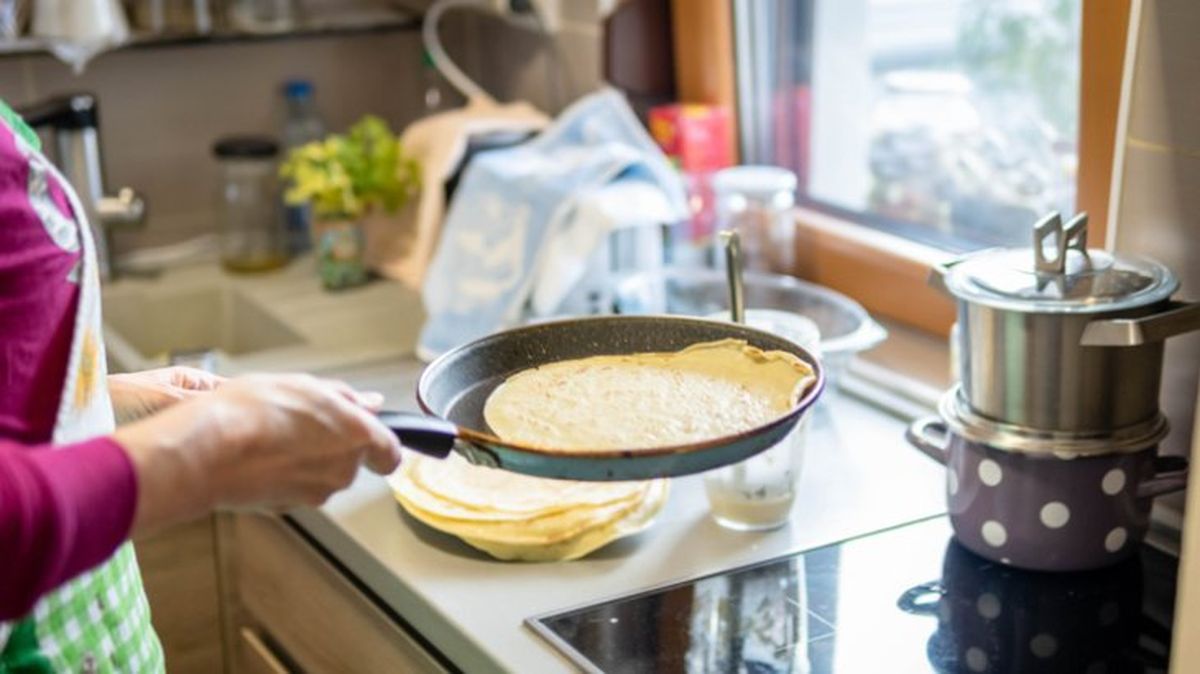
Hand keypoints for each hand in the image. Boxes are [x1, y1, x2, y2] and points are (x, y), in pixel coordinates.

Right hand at [113, 374, 401, 534]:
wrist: (204, 451)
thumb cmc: (250, 412)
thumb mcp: (303, 386)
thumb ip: (344, 398)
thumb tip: (368, 403)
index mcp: (356, 436)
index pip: (390, 453)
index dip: (381, 446)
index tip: (371, 438)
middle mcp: (342, 470)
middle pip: (351, 461)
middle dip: (333, 445)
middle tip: (302, 421)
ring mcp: (315, 492)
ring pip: (321, 474)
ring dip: (306, 458)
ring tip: (273, 434)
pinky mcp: (288, 507)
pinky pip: (295, 487)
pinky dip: (284, 474)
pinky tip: (260, 455)